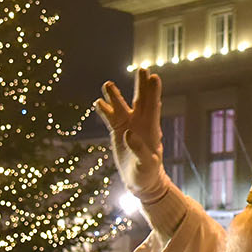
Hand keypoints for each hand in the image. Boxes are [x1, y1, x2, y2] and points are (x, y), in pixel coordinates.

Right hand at [94, 68, 170, 202]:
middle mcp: (140, 123)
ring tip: (108, 84)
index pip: (152, 106)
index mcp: (151, 128)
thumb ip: (139, 149)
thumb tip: (128, 133)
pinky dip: (104, 110)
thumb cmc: (149, 173)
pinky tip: (98, 102)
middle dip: (141, 85)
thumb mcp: (147, 164)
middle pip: (140, 100)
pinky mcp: (117, 132)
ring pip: (121, 106)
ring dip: (115, 96)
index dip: (153, 92)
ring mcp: (128, 126)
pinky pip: (109, 117)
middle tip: (142, 69)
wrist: (142, 182)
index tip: (153, 77)